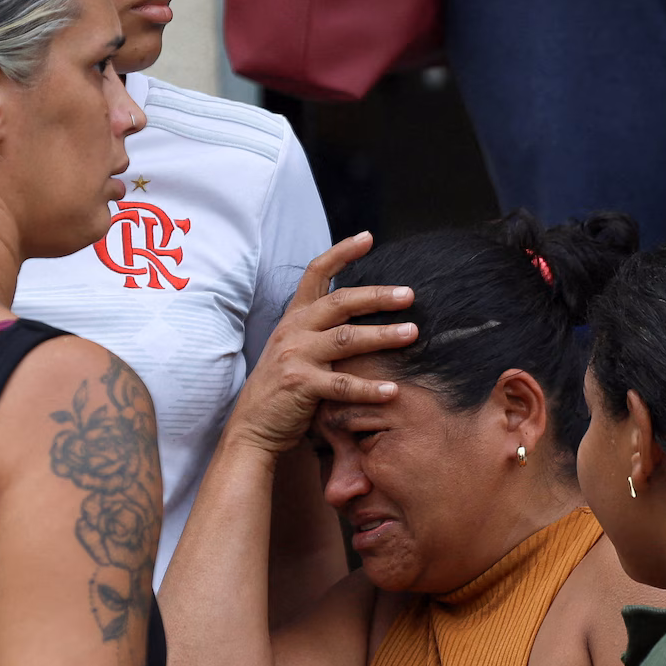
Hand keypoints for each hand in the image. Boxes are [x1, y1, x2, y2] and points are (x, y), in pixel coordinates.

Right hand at [228, 232, 416, 455]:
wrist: (253, 427)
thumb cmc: (283, 388)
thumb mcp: (295, 348)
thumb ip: (320, 329)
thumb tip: (359, 309)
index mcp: (295, 318)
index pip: (316, 273)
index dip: (341, 253)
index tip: (368, 238)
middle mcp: (294, 330)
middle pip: (341, 302)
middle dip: (378, 296)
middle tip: (409, 295)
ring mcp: (296, 356)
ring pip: (347, 339)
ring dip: (383, 335)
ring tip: (412, 333)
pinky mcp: (300, 385)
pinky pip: (343, 385)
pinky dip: (370, 388)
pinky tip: (392, 391)